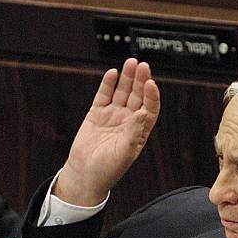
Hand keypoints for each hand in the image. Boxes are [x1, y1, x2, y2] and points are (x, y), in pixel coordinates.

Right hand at [56, 58, 159, 205]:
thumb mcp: (125, 153)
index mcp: (139, 132)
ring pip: (122, 92)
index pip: (149, 109)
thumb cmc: (108, 169)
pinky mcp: (96, 114)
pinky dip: (108, 84)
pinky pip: (104, 95)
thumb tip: (142, 113)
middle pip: (137, 96)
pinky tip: (113, 73)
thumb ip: (134, 133)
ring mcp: (113, 116)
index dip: (151, 96)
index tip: (151, 84)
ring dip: (127, 78)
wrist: (85, 174)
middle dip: (140, 81)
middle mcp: (128, 122)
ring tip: (131, 62)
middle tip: (143, 66)